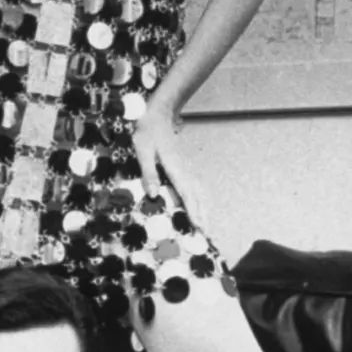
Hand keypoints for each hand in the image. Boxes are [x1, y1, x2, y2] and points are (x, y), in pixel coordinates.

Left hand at [131, 98, 210, 234]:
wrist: (159, 114)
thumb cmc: (147, 132)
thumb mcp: (142, 150)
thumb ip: (148, 172)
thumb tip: (152, 195)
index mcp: (174, 169)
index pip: (186, 195)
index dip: (193, 212)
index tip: (199, 228)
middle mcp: (184, 171)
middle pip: (197, 197)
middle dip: (203, 217)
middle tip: (209, 236)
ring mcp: (186, 169)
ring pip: (199, 193)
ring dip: (204, 210)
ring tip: (208, 228)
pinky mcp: (184, 169)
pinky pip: (195, 189)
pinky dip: (200, 201)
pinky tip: (201, 209)